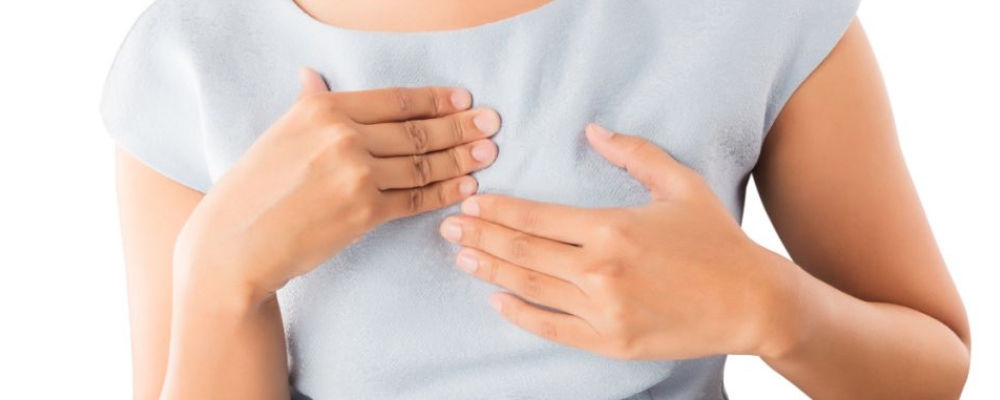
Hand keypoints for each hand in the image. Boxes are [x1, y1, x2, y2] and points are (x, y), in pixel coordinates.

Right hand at [175, 67, 501, 303]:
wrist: (235, 244)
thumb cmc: (253, 189)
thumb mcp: (279, 134)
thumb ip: (307, 104)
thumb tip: (313, 76)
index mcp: (323, 108)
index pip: (396, 100)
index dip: (436, 100)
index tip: (463, 101)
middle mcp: (343, 135)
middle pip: (417, 129)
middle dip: (462, 127)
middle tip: (493, 124)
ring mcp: (356, 173)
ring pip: (423, 164)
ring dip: (461, 160)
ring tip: (487, 154)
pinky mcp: (364, 211)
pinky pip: (416, 199)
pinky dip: (445, 193)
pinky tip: (465, 187)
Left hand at [438, 123, 793, 360]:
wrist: (753, 301)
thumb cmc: (717, 240)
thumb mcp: (680, 185)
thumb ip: (634, 154)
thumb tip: (592, 131)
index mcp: (612, 227)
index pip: (536, 217)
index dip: (497, 211)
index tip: (472, 203)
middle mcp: (600, 269)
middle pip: (523, 251)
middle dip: (480, 238)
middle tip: (450, 229)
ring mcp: (603, 309)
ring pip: (531, 288)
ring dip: (491, 272)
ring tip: (463, 259)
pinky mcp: (611, 342)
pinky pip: (553, 328)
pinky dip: (521, 315)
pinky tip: (499, 302)